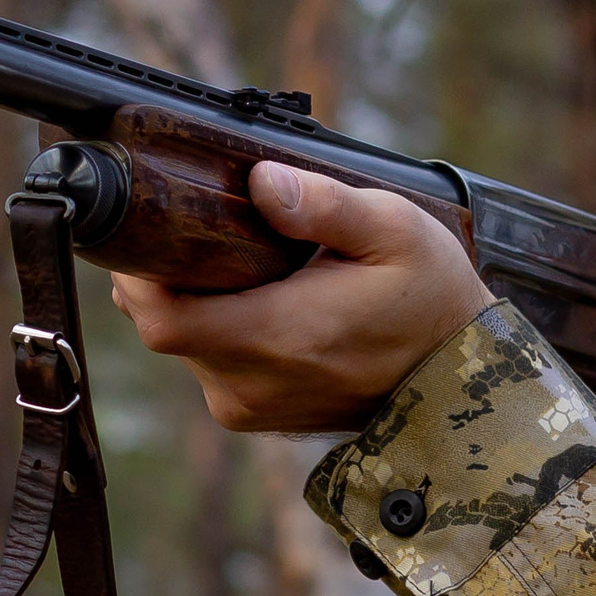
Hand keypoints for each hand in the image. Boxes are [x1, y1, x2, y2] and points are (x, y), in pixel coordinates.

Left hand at [110, 161, 495, 432]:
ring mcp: (250, 406)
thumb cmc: (430, 300)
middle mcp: (252, 383)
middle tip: (189, 226)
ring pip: (182, 346)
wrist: (457, 381)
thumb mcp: (393, 231)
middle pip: (161, 327)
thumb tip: (261, 180)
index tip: (149, 227)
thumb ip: (324, 205)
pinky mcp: (255, 415)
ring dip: (190, 301)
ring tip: (228, 259)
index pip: (162, 317)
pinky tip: (249, 296)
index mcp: (279, 336)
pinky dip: (212, 327)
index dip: (138, 273)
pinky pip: (206, 364)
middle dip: (162, 276)